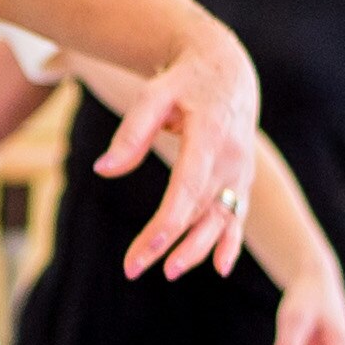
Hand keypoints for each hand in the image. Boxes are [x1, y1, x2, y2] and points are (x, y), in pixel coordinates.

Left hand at [87, 28, 262, 279]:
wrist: (227, 71)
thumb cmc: (182, 82)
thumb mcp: (153, 95)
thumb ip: (130, 133)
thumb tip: (103, 170)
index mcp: (210, 134)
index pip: (188, 187)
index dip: (169, 222)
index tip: (147, 249)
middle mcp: (231, 157)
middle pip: (200, 210)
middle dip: (170, 244)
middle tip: (133, 269)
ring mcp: (241, 170)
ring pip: (220, 219)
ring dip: (197, 249)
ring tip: (168, 272)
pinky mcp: (242, 179)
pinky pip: (238, 216)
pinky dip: (230, 242)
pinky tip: (220, 267)